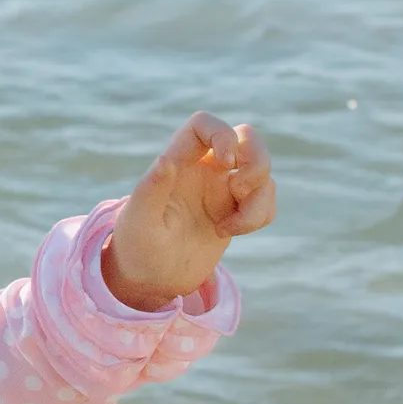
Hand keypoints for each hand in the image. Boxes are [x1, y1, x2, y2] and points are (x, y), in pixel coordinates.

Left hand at [102, 112, 273, 307]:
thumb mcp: (140, 222)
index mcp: (177, 162)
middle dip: (258, 161)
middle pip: (247, 137)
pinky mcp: (236, 210)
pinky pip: (266, 200)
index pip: (203, 124)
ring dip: (259, 200)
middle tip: (240, 192)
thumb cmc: (137, 247)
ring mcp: (223, 189)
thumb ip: (151, 190)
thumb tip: (166, 161)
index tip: (226, 162)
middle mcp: (203, 169)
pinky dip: (261, 215)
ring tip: (229, 229)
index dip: (222, 133)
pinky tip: (230, 232)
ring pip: (262, 173)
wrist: (149, 279)